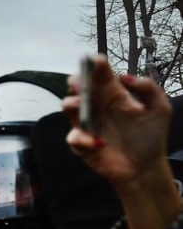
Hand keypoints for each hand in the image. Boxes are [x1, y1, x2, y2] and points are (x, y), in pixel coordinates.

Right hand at [63, 54, 180, 228]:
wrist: (144, 167)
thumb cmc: (151, 137)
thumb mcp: (160, 109)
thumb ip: (148, 88)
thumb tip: (124, 77)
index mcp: (114, 94)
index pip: (100, 74)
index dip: (95, 64)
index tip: (94, 60)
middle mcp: (97, 105)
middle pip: (78, 86)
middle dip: (76, 80)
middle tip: (80, 82)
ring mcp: (87, 123)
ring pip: (68, 106)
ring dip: (71, 103)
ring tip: (79, 104)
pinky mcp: (81, 143)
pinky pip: (74, 137)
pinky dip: (83, 139)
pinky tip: (99, 143)